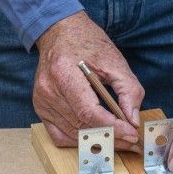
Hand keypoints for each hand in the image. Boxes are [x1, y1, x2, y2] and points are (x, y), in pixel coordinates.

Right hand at [34, 11, 143, 150]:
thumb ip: (129, 90)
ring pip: (72, 133)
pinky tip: (95, 136)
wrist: (60, 32)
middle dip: (110, 136)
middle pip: (81, 125)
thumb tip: (132, 120)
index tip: (131, 134)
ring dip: (97, 140)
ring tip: (118, 139)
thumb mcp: (115, 61)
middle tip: (131, 140)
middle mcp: (48, 89)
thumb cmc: (87, 43)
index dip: (112, 127)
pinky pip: (58, 135)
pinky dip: (78, 140)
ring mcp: (41, 101)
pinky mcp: (40, 108)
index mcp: (64, 72)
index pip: (88, 111)